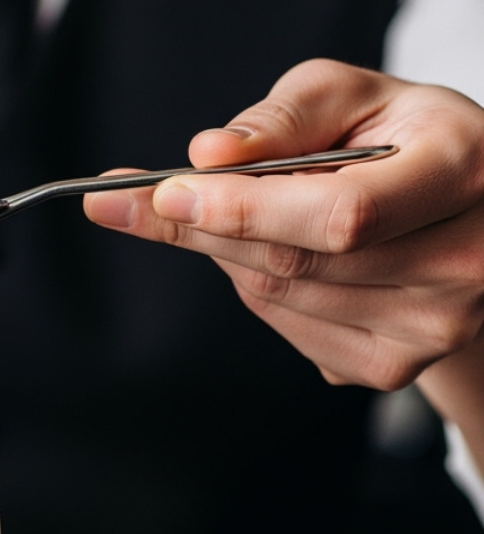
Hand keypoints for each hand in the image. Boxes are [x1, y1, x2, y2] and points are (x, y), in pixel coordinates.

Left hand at [83, 59, 483, 461]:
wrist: (460, 209)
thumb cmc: (401, 138)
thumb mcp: (352, 97)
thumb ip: (284, 118)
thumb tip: (208, 155)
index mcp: (462, 173)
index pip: (341, 215)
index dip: (244, 208)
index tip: (165, 192)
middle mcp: (463, 261)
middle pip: (296, 262)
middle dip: (210, 227)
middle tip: (149, 200)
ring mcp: (433, 327)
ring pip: (278, 297)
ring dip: (235, 254)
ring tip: (251, 214)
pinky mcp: (393, 368)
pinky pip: (285, 328)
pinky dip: (261, 288)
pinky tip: (288, 253)